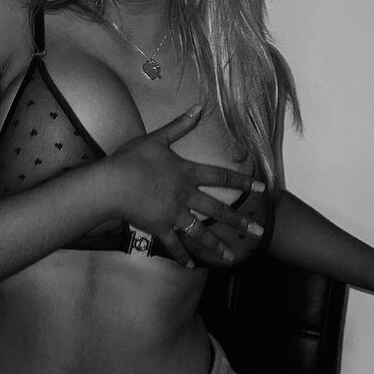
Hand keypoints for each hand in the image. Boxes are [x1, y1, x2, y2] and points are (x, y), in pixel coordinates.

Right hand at [107, 104, 265, 267]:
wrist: (112, 184)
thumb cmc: (132, 159)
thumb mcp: (157, 138)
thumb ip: (179, 126)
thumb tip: (198, 107)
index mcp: (187, 173)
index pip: (220, 177)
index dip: (241, 181)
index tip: (261, 188)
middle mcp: (186, 196)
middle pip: (217, 209)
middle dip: (238, 221)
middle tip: (257, 231)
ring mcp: (174, 214)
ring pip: (200, 232)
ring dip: (216, 245)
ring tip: (231, 257)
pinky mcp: (159, 228)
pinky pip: (174, 244)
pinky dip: (182, 256)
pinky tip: (191, 266)